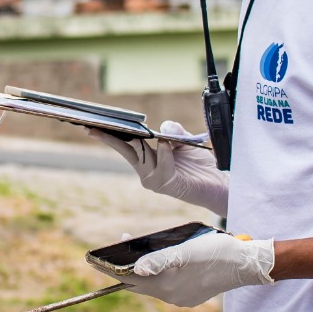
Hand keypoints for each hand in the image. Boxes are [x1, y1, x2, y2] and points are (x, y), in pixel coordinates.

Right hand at [88, 121, 228, 215]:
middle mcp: (147, 171)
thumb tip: (162, 128)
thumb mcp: (184, 140)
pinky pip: (161, 168)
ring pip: (143, 158)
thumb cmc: (201, 163)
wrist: (220, 182)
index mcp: (148, 158)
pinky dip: (165, 155)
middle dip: (109, 138)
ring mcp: (154, 180)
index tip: (93, 125)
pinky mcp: (166, 186)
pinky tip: (169, 146)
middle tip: (93, 127)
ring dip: (149, 145)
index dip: (109, 134)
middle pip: (125, 151)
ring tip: (161, 136)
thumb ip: (173, 131)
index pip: (125, 144)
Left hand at [120, 231, 274, 306]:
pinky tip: (160, 263)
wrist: (245, 264)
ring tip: (135, 253)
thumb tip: (134, 269)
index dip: (111, 269)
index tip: (95, 259)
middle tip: (116, 251)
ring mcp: (182, 298)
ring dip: (142, 272)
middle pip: (138, 284)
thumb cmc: (215, 253)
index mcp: (166, 286)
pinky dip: (158, 276)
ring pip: (152, 285)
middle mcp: (171, 296)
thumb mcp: (184, 251)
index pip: (129, 279)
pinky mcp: (191, 296)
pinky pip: (166, 287)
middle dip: (124, 269)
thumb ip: (158, 260)